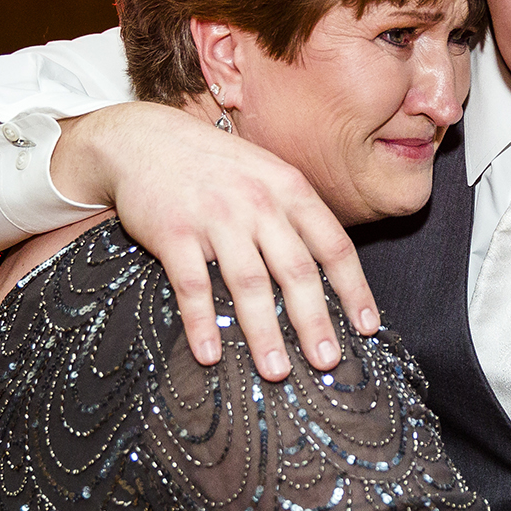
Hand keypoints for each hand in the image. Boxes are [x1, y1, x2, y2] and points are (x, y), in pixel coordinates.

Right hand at [55, 103, 377, 379]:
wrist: (144, 139)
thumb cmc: (214, 165)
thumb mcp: (266, 173)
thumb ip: (295, 214)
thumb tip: (327, 274)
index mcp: (289, 189)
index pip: (334, 245)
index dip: (354, 289)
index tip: (367, 326)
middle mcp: (259, 203)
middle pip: (297, 271)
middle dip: (315, 322)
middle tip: (327, 361)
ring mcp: (216, 217)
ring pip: (249, 283)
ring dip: (264, 333)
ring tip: (277, 371)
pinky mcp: (174, 232)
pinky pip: (192, 286)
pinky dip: (202, 324)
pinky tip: (210, 356)